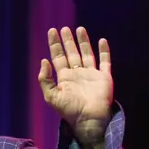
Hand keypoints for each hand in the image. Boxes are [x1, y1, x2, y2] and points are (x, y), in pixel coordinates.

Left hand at [38, 27, 113, 144]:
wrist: (88, 119)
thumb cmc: (69, 110)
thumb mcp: (51, 96)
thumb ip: (45, 79)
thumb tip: (44, 61)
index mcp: (64, 78)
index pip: (58, 57)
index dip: (55, 45)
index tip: (52, 31)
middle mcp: (77, 74)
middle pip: (71, 53)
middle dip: (67, 41)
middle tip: (64, 28)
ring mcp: (91, 75)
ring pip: (87, 54)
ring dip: (83, 42)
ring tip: (79, 29)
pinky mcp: (104, 77)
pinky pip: (105, 61)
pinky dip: (104, 51)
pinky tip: (102, 40)